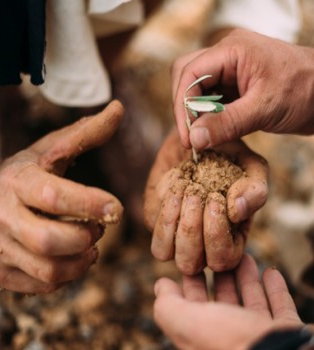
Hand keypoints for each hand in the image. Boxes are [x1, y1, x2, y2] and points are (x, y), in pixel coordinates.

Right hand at [0, 100, 123, 293]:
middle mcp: (3, 216)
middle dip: (86, 237)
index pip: (55, 196)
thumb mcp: (49, 150)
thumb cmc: (23, 174)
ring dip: (81, 261)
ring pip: (49, 270)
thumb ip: (86, 133)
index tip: (116, 209)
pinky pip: (42, 285)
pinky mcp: (0, 271)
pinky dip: (67, 276)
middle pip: (51, 240)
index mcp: (19, 181)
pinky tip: (72, 258)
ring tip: (89, 244)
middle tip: (99, 228)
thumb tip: (119, 108)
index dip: (91, 204)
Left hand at [144, 128, 267, 273]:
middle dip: (191, 229)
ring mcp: (173, 232)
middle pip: (189, 264)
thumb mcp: (252, 168)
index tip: (215, 199)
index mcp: (229, 240)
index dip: (216, 235)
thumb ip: (254, 191)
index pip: (222, 261)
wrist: (200, 136)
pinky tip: (177, 180)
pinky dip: (164, 200)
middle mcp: (200, 243)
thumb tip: (236, 211)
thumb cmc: (231, 157)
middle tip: (197, 193)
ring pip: (162, 252)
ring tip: (186, 188)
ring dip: (172, 220)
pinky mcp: (155, 217)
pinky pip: (152, 221)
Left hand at [154, 254, 302, 349]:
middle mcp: (230, 336)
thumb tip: (160, 286)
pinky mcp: (284, 331)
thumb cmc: (228, 343)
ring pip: (251, 301)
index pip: (194, 305)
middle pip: (223, 301)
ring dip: (246, 277)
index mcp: (204, 335)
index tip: (194, 260)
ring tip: (244, 256)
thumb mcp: (186, 321)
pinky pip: (281, 306)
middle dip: (220, 276)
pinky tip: (271, 272)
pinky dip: (275, 289)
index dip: (192, 283)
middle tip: (219, 254)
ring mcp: (258, 334)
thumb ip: (168, 305)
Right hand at [172, 28, 313, 148]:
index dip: (183, 106)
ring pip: (195, 87)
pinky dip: (205, 115)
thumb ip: (227, 123)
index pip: (191, 73)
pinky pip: (208, 97)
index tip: (188, 136)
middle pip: (186, 76)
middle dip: (184, 107)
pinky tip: (211, 130)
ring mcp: (229, 69)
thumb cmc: (305, 91)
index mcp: (232, 50)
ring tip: (200, 136)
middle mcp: (226, 55)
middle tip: (191, 136)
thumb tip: (195, 139)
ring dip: (193, 112)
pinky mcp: (233, 84)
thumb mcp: (264, 108)